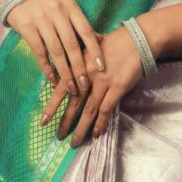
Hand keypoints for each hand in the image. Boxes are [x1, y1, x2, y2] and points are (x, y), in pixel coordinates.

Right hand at [5, 0, 105, 94]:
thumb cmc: (49, 5)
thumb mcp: (66, 8)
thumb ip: (80, 24)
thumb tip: (102, 41)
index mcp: (71, 7)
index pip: (86, 30)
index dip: (94, 49)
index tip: (101, 67)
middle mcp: (58, 12)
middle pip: (71, 44)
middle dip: (79, 67)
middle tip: (85, 85)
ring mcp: (41, 20)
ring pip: (56, 51)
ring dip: (64, 72)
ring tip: (71, 87)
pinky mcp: (27, 28)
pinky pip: (39, 52)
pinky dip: (47, 68)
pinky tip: (53, 79)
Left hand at [40, 24, 151, 145]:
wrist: (138, 39)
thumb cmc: (116, 41)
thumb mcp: (92, 44)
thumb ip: (80, 56)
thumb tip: (69, 60)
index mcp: (79, 63)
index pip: (61, 88)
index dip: (52, 106)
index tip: (43, 121)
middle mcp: (88, 74)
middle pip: (73, 103)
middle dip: (65, 122)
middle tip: (58, 136)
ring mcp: (103, 82)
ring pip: (88, 110)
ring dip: (81, 128)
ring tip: (74, 142)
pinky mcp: (118, 87)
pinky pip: (106, 110)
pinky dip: (100, 123)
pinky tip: (95, 133)